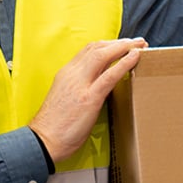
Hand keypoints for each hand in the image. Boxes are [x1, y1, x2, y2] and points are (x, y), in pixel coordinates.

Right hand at [29, 38, 147, 162]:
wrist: (43, 141)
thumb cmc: (54, 126)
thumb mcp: (64, 99)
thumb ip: (78, 88)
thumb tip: (96, 86)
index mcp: (65, 74)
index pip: (88, 50)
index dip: (107, 45)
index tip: (121, 45)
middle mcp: (72, 74)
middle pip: (97, 48)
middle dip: (119, 42)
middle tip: (137, 42)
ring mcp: (80, 84)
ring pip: (103, 55)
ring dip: (124, 47)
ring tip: (140, 46)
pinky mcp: (89, 98)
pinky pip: (109, 75)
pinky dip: (124, 63)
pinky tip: (135, 58)